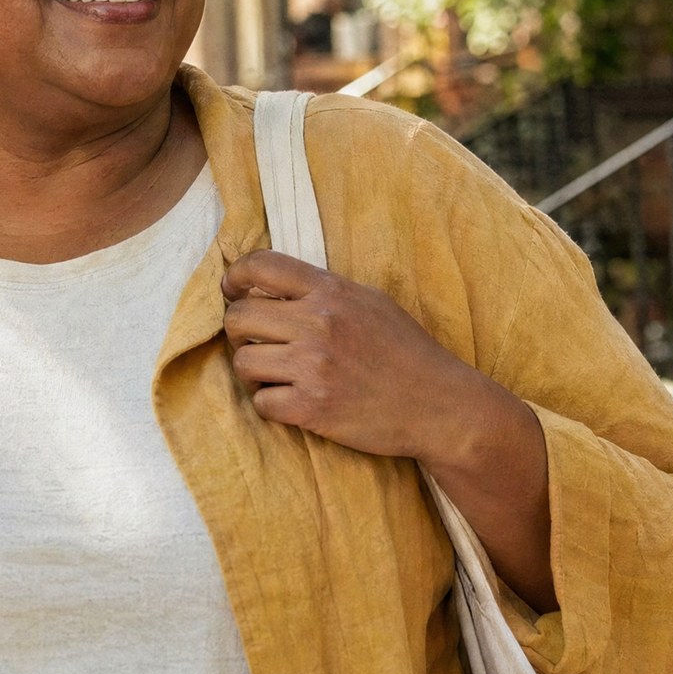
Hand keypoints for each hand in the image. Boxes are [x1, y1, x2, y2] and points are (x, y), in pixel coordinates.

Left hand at [221, 249, 556, 609]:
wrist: (440, 407)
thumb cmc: (408, 353)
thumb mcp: (372, 303)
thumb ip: (325, 291)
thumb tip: (274, 285)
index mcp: (332, 292)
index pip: (261, 266)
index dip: (235, 277)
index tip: (232, 291)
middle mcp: (318, 324)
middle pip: (237, 318)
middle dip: (238, 333)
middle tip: (256, 344)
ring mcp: (312, 367)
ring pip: (242, 363)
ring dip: (253, 372)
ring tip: (276, 376)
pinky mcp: (311, 408)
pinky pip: (261, 402)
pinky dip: (271, 405)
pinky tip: (292, 402)